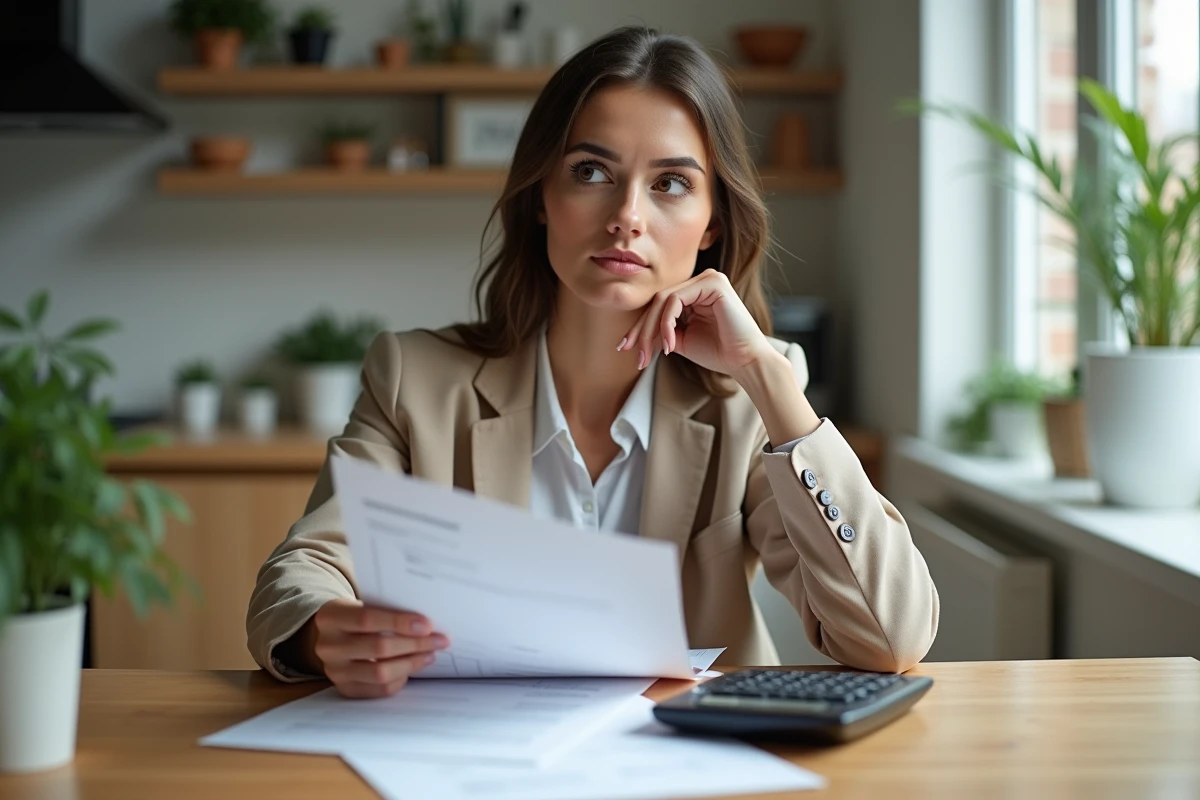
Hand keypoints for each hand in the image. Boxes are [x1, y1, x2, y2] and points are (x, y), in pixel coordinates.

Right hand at [303, 598, 449, 697]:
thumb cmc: (357, 616)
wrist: (334, 636)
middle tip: (439, 640)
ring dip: (412, 663)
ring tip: (430, 654)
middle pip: (377, 648)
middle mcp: (328, 646)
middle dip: (414, 644)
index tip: (427, 624)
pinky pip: (379, 689)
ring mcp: (334, 671)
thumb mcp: (364, 604)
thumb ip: (387, 610)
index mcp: (331, 617)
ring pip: (380, 673)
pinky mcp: (345, 689)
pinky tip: (413, 666)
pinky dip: (401, 678)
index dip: (399, 622)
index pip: (366, 619)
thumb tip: (427, 623)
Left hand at [618, 268, 772, 379]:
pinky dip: (666, 323)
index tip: (626, 348)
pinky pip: (675, 300)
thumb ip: (662, 330)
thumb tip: (637, 333)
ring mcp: (708, 278)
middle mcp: (701, 281)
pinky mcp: (713, 282)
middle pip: (657, 301)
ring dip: (652, 329)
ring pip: (663, 300)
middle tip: (634, 354)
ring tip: (651, 353)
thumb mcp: (681, 340)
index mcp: (695, 292)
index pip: (659, 305)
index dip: (641, 327)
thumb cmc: (718, 352)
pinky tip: (670, 344)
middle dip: (642, 329)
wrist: (745, 362)